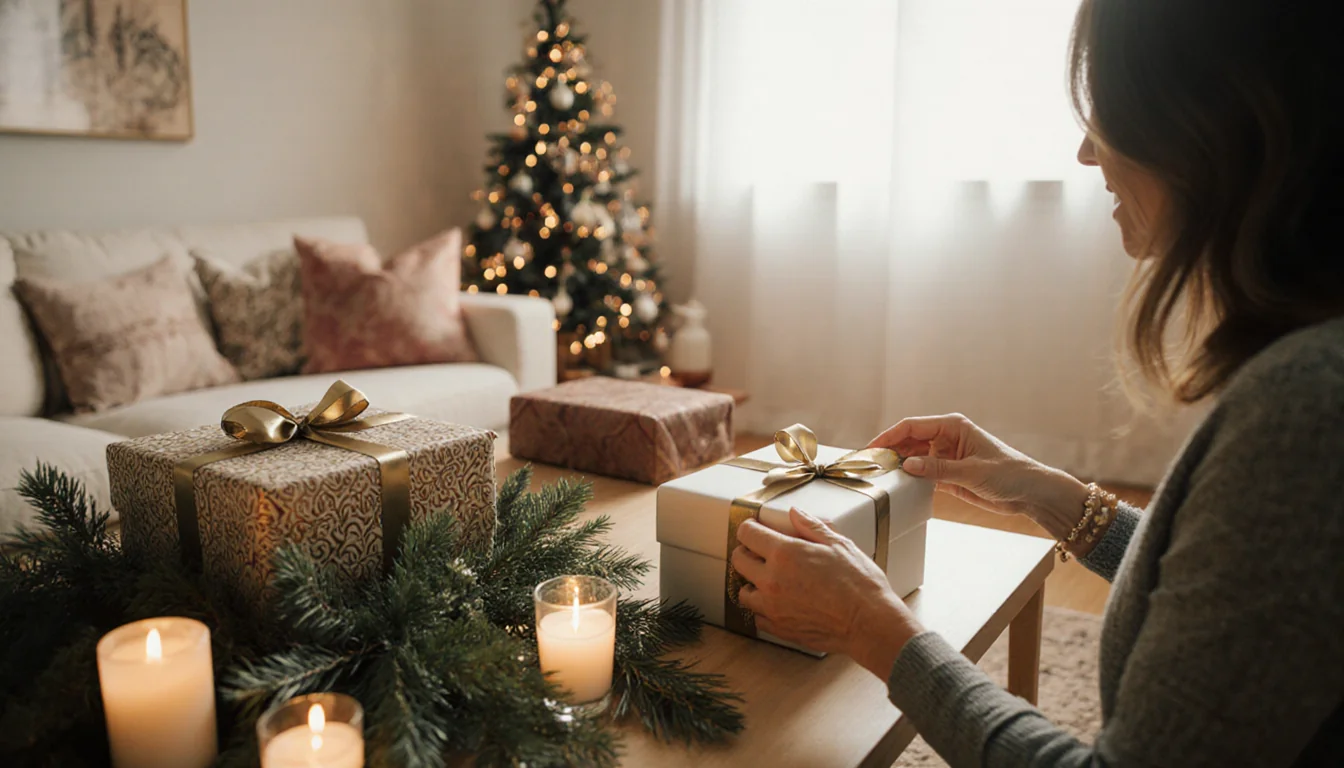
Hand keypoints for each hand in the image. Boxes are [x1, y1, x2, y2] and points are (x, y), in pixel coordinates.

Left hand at [732, 508, 922, 679]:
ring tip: (770, 579)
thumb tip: (794, 513)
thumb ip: (811, 527)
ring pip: (743, 592)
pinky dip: (763, 608)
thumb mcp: (839, 545)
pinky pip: (757, 617)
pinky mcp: (779, 629)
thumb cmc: (859, 583)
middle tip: (761, 551)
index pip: (748, 534)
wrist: (869, 623)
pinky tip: (779, 602)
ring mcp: (773, 607)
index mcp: (785, 554)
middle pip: (738, 560)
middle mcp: (772, 580)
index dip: (750, 527)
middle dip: (746, 552)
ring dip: (752, 583)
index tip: (756, 528)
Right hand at [868, 413, 1088, 540]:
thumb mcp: (972, 471)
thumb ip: (938, 469)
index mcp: (953, 427)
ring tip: (879, 478)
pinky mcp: (948, 475)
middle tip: (868, 466)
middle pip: (908, 442)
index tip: (871, 449)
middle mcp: (946, 439)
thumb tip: (907, 466)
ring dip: (898, 467)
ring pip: (912, 459)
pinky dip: (909, 480)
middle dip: (889, 452)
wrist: (1031, 493)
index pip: (912, 427)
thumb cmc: (1010, 473)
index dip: (889, 436)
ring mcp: (946, 457)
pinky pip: (922, 475)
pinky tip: (898, 487)